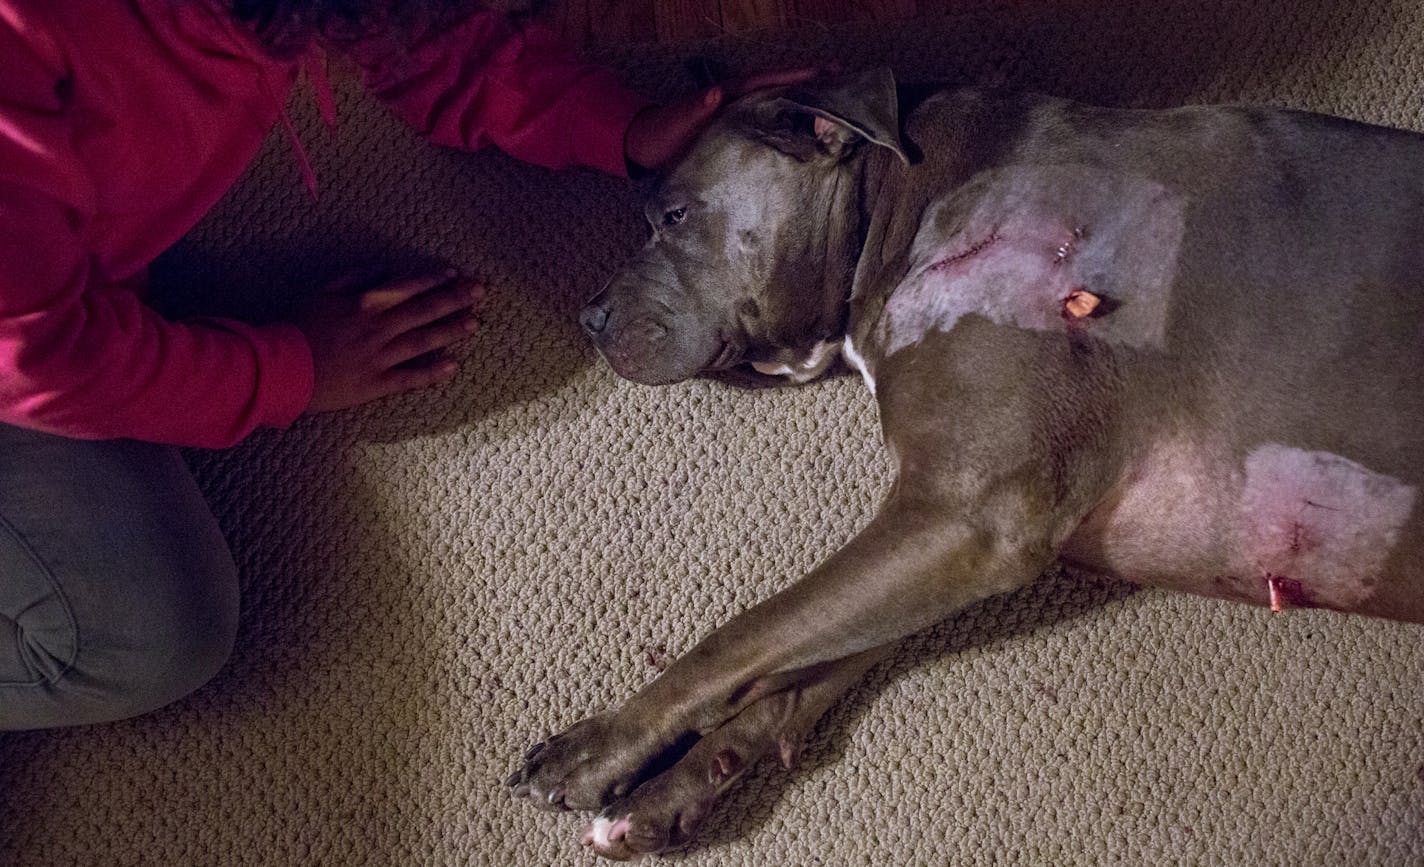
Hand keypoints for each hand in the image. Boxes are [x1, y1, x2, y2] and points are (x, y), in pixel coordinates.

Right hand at [294, 270, 483, 412]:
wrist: (278, 367)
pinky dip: (432, 373)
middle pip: (424, 310)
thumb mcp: (321, 292)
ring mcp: (379, 357)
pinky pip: (409, 378)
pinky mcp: (375, 384)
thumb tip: (383, 268)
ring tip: (474, 324)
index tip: (455, 274)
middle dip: (455, 299)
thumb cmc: (295, 326)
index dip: (434, 279)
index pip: (408, 286)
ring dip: (451, 331)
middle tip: (480, 292)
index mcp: (365, 303)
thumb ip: (353, 277)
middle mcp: (377, 327)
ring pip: (423, 341)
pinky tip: (453, 367)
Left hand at [624, 67, 820, 171]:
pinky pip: (770, 122)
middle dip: (811, 84)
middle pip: (781, 87)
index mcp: (729, 94)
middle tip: (845, 81)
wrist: (645, 146)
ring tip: (836, 104)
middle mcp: (738, 101)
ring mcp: (738, 115)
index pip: (769, 80)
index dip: (796, 76)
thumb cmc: (661, 133)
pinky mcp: (736, 130)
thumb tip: (715, 93)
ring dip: (805, 102)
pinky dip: (790, 122)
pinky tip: (806, 132)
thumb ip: (695, 108)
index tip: (825, 73)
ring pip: (779, 103)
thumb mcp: (678, 121)